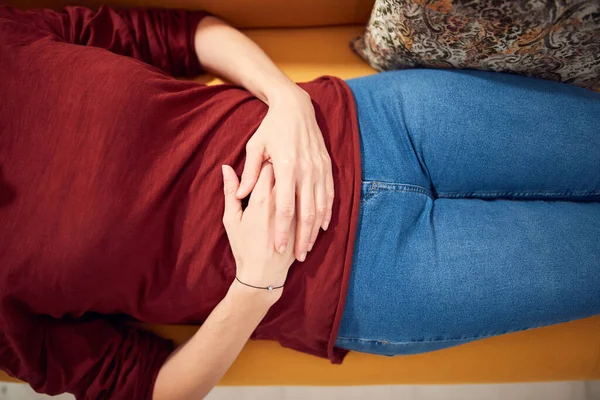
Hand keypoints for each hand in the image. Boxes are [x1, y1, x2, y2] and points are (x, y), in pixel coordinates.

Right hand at [222, 164, 295, 301]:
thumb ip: (230, 191)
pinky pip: (308, 202)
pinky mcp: (305, 222)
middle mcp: (282, 203)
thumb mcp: (231, 219)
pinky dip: (304, 195)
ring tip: (288, 179)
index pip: (267, 166)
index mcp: (262, 199)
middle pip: (286, 174)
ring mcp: (296, 213)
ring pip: (299, 186)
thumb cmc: (243, 246)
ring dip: (294, 180)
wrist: (263, 274)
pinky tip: (299, 193)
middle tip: (277, 166)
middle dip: (282, 168)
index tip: (264, 160)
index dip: (266, 160)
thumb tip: (226, 168)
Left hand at [235, 87, 333, 262]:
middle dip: (301, 238)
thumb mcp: (255, 146)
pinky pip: (330, 195)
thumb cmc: (271, 127)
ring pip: (320, 208)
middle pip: (305, 213)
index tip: (276, 248)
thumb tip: (240, 194)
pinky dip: (327, 213)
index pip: (284, 207)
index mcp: (286, 167)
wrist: (296, 107)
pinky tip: (322, 226)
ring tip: (308, 248)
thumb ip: (250, 173)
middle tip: (296, 258)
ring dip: (315, 230)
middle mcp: (306, 171)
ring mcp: (319, 170)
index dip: (281, 231)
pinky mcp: (327, 167)